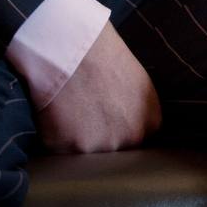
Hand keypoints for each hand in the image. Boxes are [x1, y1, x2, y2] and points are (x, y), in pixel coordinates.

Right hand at [36, 21, 161, 153]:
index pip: (138, 144)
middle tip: (87, 117)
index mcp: (151, 124)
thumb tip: (134, 128)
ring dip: (78, 143)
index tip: (108, 122)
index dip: (120, 133)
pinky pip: (60, 152)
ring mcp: (100, 147)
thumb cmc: (107, 58)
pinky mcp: (69, 149)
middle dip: (101, 140)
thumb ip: (141, 113)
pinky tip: (58, 116)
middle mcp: (130, 140)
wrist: (76, 49)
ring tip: (72, 114)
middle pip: (114, 153)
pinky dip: (56, 138)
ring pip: (87, 156)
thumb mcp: (140, 84)